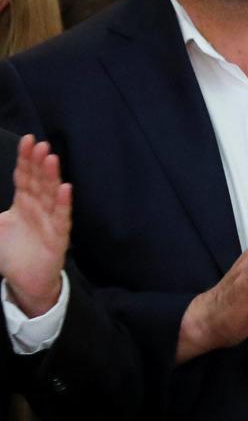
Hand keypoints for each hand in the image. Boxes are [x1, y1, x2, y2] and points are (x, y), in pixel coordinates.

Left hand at [0, 135, 71, 317]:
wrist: (24, 280)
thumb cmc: (10, 252)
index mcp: (23, 203)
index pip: (25, 176)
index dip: (26, 159)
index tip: (28, 140)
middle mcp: (38, 208)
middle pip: (39, 181)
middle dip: (39, 162)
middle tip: (41, 144)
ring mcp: (49, 220)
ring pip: (51, 194)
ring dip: (52, 177)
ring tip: (52, 159)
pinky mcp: (58, 237)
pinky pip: (61, 218)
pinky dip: (63, 204)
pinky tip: (65, 189)